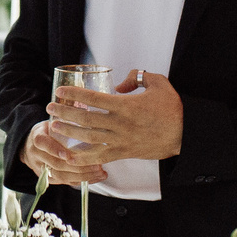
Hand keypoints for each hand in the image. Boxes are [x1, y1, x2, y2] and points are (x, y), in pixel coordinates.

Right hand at [25, 119, 110, 185]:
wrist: (32, 146)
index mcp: (37, 138)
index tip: (68, 154)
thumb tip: (89, 112)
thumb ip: (65, 121)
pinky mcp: (49, 179)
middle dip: (77, 166)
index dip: (55, 150)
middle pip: (55, 164)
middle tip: (97, 164)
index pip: (43, 144)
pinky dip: (82, 180)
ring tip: (100, 172)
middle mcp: (37, 155)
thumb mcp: (52, 122)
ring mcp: (42, 169)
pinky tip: (96, 177)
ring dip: (83, 175)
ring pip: (61, 176)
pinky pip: (66, 182)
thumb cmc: (49, 131)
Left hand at [46, 70, 183, 163]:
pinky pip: (99, 157)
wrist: (185, 134)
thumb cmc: (172, 107)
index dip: (75, 94)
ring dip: (69, 132)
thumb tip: (120, 84)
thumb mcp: (157, 82)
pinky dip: (83, 158)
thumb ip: (136, 78)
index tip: (61, 91)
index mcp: (127, 106)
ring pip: (89, 138)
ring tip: (53, 126)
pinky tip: (69, 155)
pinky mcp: (124, 153)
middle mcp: (120, 125)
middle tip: (50, 107)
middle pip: (86, 119)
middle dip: (65, 113)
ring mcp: (121, 141)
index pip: (94, 100)